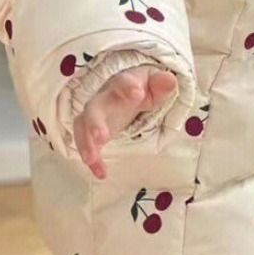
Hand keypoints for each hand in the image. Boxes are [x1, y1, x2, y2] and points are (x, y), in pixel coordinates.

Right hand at [72, 64, 177, 179]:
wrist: (130, 92)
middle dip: (95, 122)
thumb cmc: (144, 88)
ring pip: (83, 126)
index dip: (128, 87)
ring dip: (86, 142)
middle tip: (101, 136)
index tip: (137, 94)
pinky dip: (93, 160)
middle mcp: (104, 100)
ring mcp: (97, 117)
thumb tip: (170, 81)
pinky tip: (101, 173)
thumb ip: (162, 85)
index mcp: (122, 85)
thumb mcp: (156, 86)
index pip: (122, 83)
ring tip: (90, 158)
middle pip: (94, 108)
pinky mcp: (94, 134)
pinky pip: (88, 146)